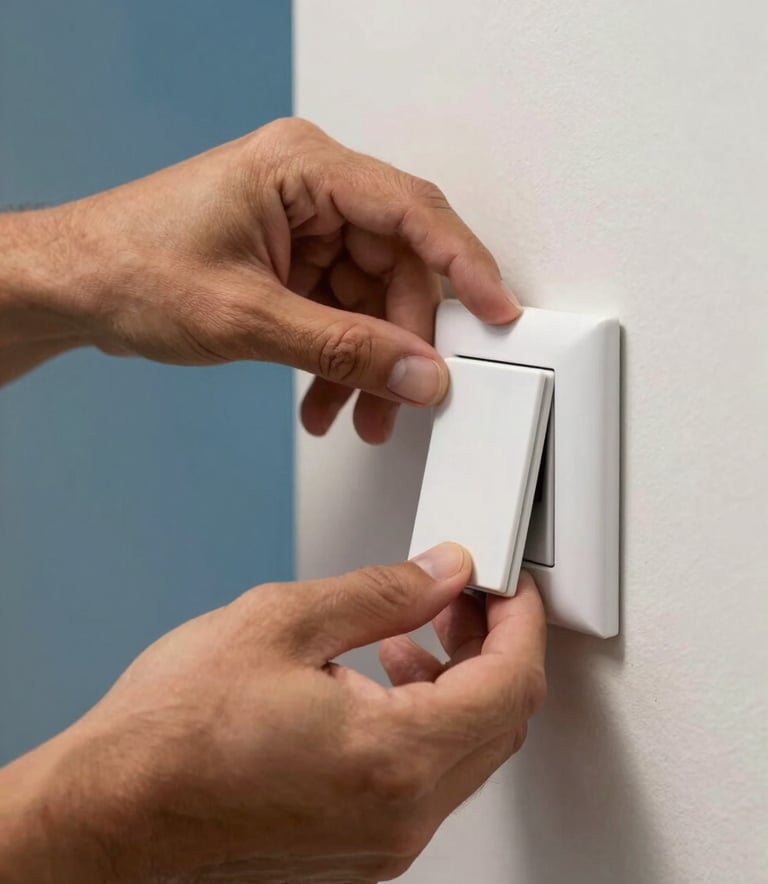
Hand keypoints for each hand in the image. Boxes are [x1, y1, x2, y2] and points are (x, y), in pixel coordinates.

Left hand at [0, 118, 519, 440]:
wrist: (72, 287)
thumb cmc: (130, 267)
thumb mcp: (249, 318)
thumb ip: (344, 350)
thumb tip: (420, 373)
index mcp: (303, 169)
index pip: (411, 212)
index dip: (464, 264)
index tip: (499, 311)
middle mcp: (309, 191)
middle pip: (395, 268)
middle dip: (399, 342)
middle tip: (403, 397)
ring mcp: (300, 228)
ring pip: (369, 301)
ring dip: (366, 363)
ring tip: (355, 414)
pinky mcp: (290, 262)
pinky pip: (339, 313)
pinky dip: (337, 360)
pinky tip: (323, 400)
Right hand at [0, 545, 545, 882]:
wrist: (107, 813)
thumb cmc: (171, 732)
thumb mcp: (283, 622)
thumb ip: (383, 592)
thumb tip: (443, 573)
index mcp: (393, 758)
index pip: (510, 684)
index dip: (519, 622)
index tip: (507, 586)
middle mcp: (400, 816)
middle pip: (500, 722)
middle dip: (494, 650)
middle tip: (463, 600)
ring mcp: (381, 843)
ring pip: (467, 754)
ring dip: (460, 686)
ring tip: (414, 637)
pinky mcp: (356, 851)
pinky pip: (425, 783)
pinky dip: (427, 725)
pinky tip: (383, 685)